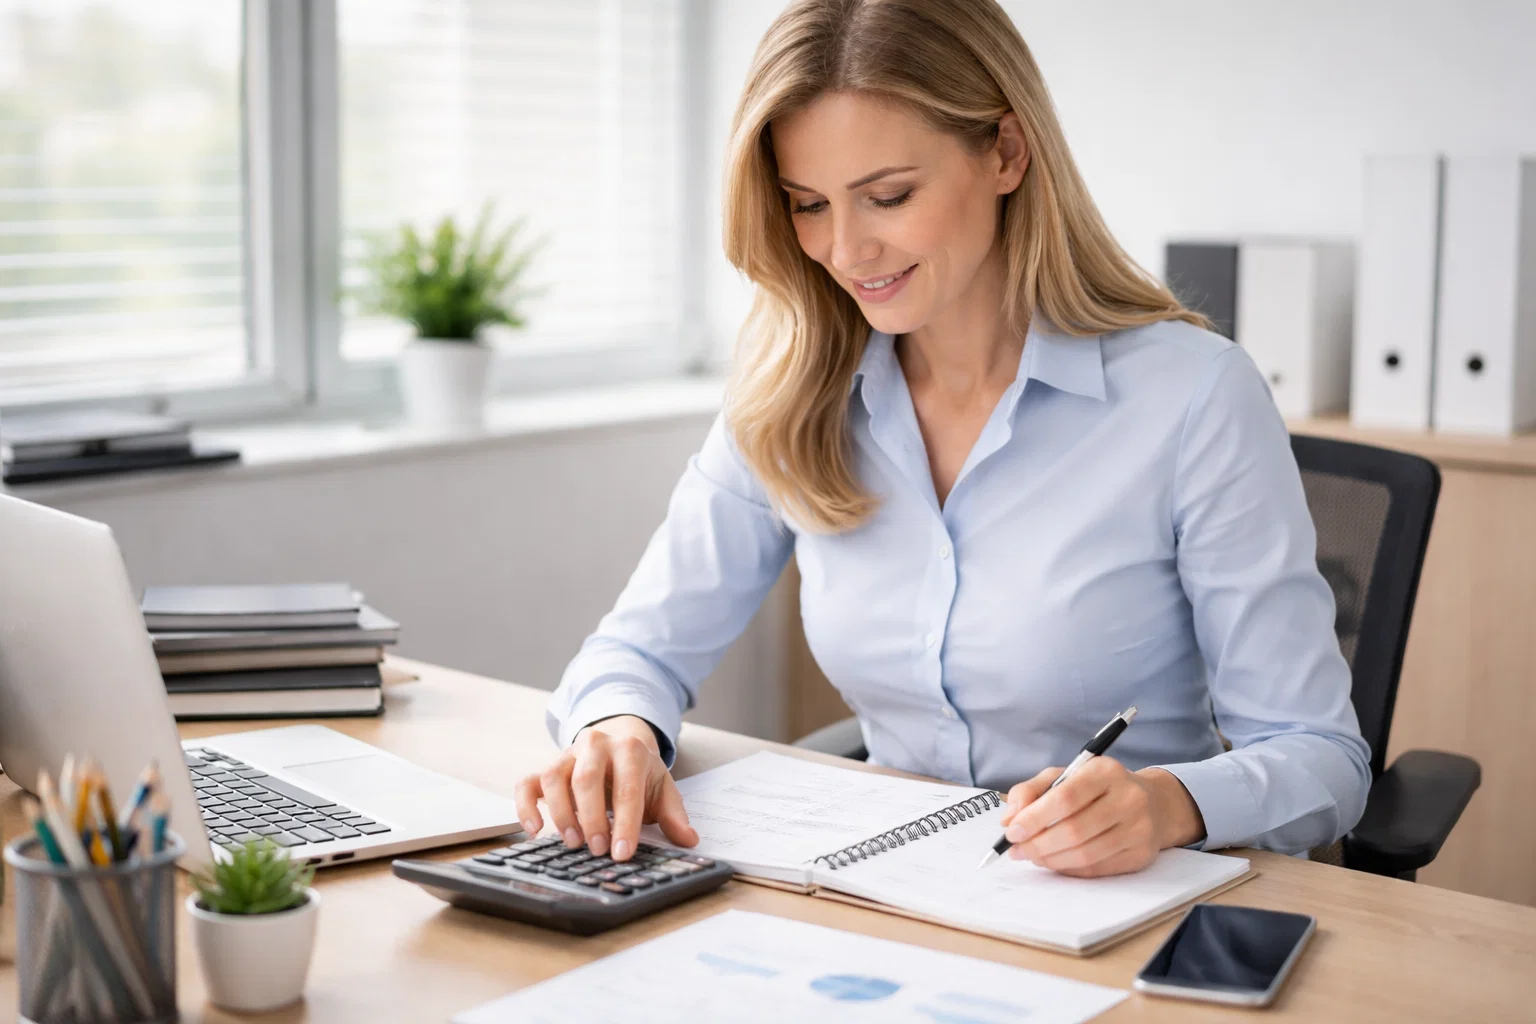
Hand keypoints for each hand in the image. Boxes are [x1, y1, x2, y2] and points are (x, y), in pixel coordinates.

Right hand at [515, 715, 697, 862]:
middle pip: (586, 778)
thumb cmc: (640, 773)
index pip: (627, 787)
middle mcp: (595, 745)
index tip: (622, 852)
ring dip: (561, 813)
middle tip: (598, 850)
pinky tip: (534, 831)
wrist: (620, 743)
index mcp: (630, 749)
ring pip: (554, 778)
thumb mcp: (662, 789)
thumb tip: (689, 840)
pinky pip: (526, 783)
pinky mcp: (546, 767)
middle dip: (592, 818)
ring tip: (573, 843)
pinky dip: (525, 807)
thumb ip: (674, 815)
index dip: (625, 822)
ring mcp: (567, 754)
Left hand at [998, 758, 1204, 877]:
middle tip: (1016, 850)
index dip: (1034, 818)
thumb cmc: (1098, 788)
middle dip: (1037, 844)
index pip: (1065, 798)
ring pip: (1085, 854)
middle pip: (1074, 830)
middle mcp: (1128, 798)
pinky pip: (1097, 868)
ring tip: (1032, 856)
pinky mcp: (1141, 855)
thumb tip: (1008, 820)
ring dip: (1050, 860)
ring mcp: (1139, 829)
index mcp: (1105, 771)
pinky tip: (1055, 861)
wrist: (1153, 804)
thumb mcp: (1065, 776)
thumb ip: (1031, 792)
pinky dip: (1069, 869)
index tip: (1011, 832)